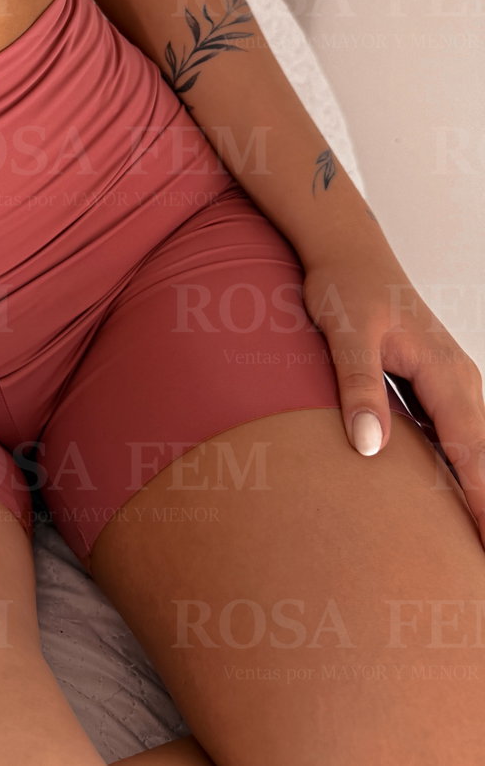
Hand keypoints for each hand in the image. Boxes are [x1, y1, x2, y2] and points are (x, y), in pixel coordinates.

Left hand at [301, 253, 484, 545]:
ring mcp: (453, 381)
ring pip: (479, 447)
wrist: (346, 249)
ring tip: (477, 539)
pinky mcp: (438, 383)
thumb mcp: (344, 333)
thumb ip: (357, 387)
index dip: (482, 503)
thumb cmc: (344, 287)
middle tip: (480, 565)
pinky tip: (459, 497)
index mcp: (443, 372)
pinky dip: (468, 467)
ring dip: (483, 488)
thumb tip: (370, 446)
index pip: (471, 453)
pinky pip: (462, 435)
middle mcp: (460, 379)